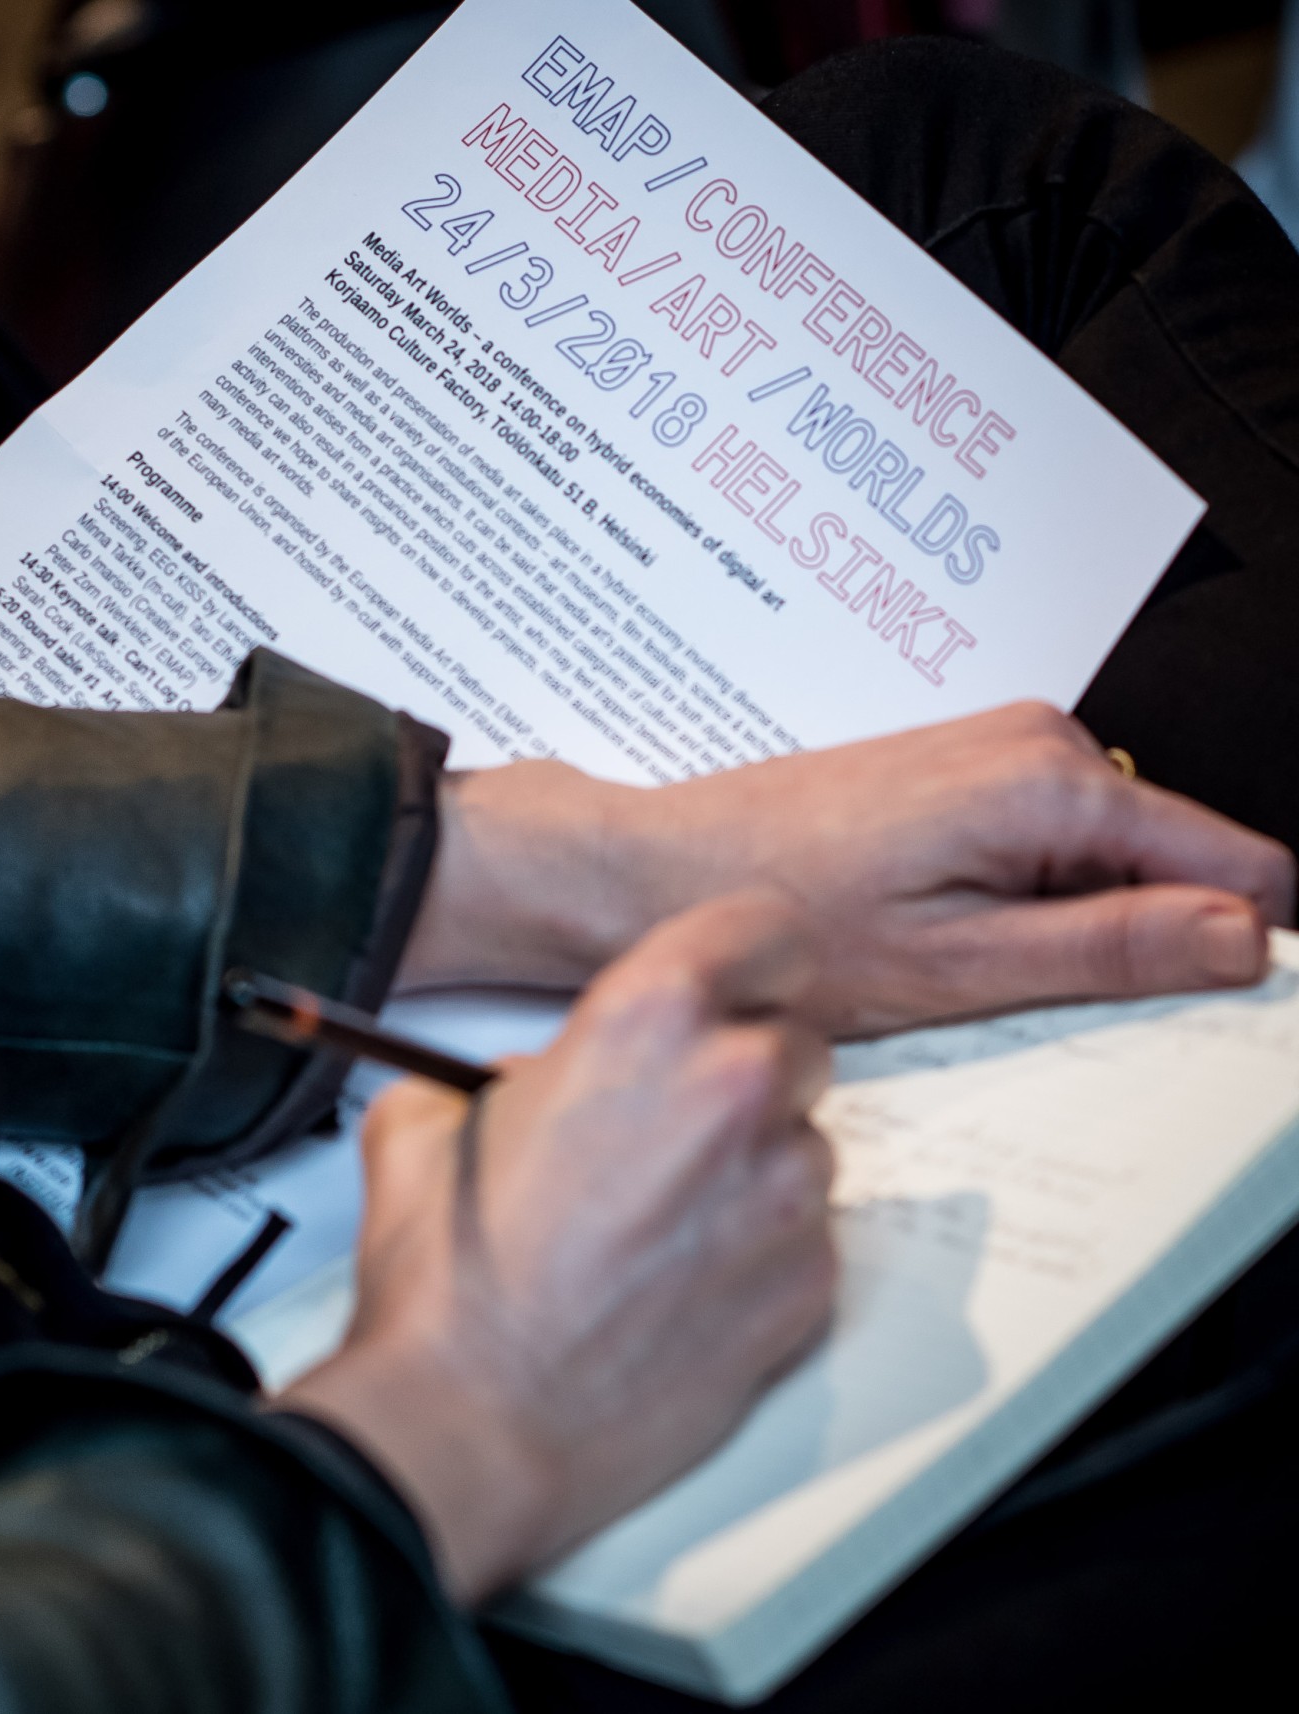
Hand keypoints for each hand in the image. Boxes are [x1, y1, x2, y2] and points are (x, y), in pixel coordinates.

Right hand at [282, 893, 835, 1601]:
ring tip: (652, 1222)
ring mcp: (786, 1193)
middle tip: (662, 1127)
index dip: (746, 959)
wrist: (475, 1417)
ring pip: (803, 1144)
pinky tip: (673, 1282)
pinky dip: (756, 1251)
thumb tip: (530, 1084)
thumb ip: (496, 1071)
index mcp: (648, 1022)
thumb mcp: (425, 1120)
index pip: (763, 930)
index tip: (735, 981)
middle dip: (736, 1075)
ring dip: (747, 1167)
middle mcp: (735, 1091)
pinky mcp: (811, 1284)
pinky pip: (806, 1238)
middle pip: (793, 1041)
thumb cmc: (453, 1282)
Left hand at [398, 703, 1294, 1032]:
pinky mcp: (959, 771)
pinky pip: (1045, 843)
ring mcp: (997, 750)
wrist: (656, 869)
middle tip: (1035, 996)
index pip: (1239, 863)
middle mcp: (1038, 745)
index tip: (1224, 1001)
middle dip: (1141, 936)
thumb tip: (1242, 937)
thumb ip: (1112, 948)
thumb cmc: (779, 908)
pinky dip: (1020, 899)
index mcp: (1055, 786)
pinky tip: (944, 934)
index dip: (1243, 942)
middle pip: (1174, 860)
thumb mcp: (959, 964)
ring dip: (1069, 921)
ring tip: (966, 962)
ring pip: (1106, 855)